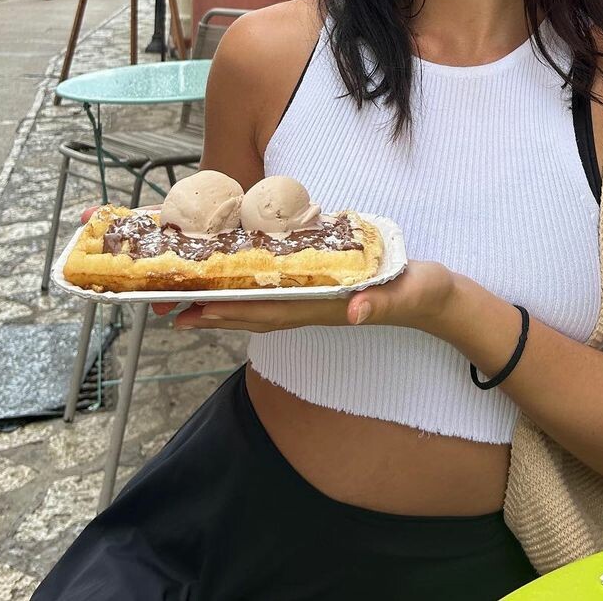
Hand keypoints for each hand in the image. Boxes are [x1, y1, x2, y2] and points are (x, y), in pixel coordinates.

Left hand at [153, 261, 457, 333]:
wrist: (437, 300)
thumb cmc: (422, 291)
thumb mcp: (410, 292)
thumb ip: (383, 303)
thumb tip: (355, 313)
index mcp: (327, 305)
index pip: (269, 311)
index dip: (230, 311)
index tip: (193, 308)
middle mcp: (313, 308)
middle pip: (252, 313)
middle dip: (209, 311)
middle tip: (165, 306)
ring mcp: (314, 304)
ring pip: (257, 309)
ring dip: (219, 308)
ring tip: (181, 302)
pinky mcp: (319, 294)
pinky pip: (273, 299)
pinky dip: (245, 297)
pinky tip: (228, 290)